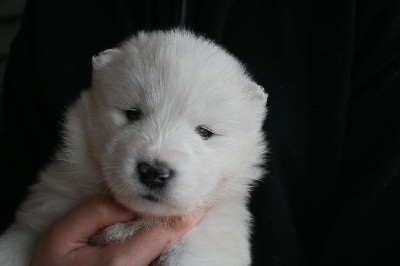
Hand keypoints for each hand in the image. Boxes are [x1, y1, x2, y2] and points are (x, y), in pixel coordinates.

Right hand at [30, 196, 204, 265]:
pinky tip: (163, 228)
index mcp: (118, 263)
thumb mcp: (63, 234)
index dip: (180, 220)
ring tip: (179, 213)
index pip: (158, 236)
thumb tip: (129, 201)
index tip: (198, 206)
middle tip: (192, 204)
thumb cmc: (52, 264)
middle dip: (178, 225)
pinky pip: (153, 257)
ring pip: (161, 253)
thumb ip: (96, 212)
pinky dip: (160, 242)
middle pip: (164, 245)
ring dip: (170, 233)